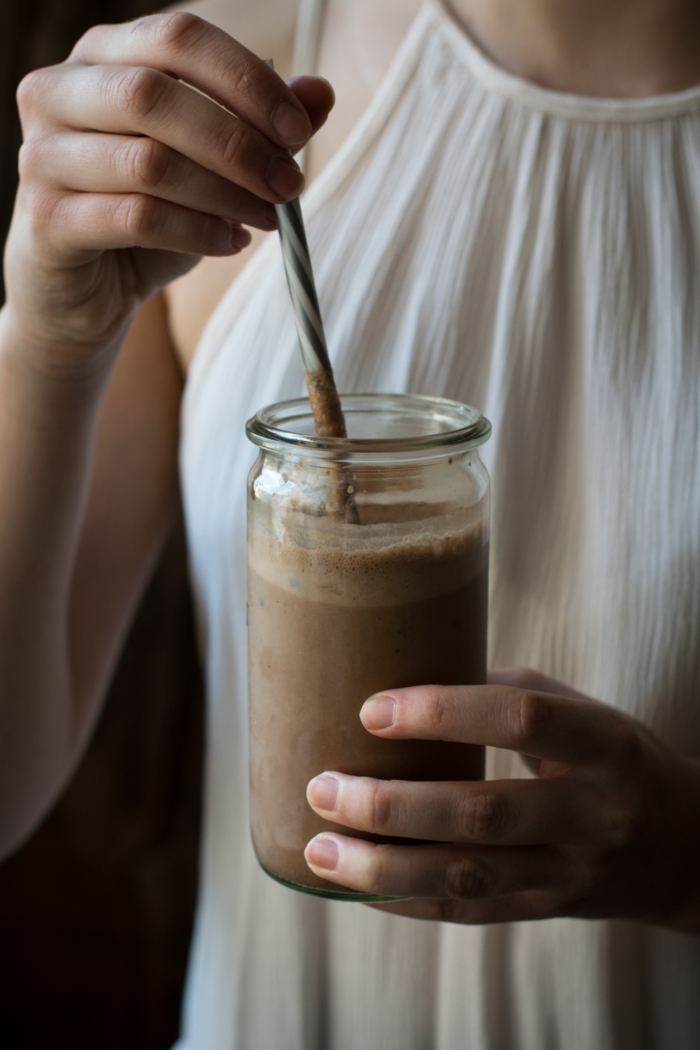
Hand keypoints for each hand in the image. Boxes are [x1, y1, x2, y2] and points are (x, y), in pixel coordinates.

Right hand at [4, 12, 333, 372]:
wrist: (86, 293)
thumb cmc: (146, 218)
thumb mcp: (209, 168)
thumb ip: (257, 127)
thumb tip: (319, 92)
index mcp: (102, 57)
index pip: (177, 38)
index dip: (245, 80)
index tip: (296, 129)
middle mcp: (59, 92)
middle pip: (156, 94)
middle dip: (239, 143)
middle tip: (288, 184)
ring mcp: (42, 156)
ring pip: (149, 161)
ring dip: (225, 194)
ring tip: (265, 219)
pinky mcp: (47, 220)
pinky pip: (138, 218)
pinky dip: (198, 233)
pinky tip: (231, 243)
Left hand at [305, 668, 699, 930]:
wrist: (683, 847)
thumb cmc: (615, 759)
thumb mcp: (584, 711)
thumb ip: (507, 692)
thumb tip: (411, 675)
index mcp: (605, 745)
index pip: (522, 720)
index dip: (443, 711)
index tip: (371, 709)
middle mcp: (593, 815)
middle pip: (484, 814)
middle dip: (392, 805)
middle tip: (323, 787)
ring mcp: (571, 873)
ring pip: (469, 878)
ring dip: (384, 867)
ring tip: (319, 849)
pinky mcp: (548, 912)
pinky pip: (469, 914)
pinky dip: (405, 902)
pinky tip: (355, 887)